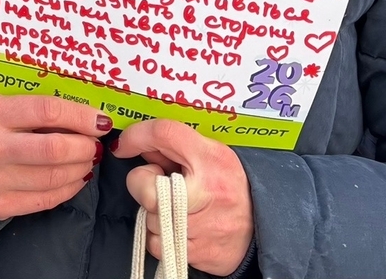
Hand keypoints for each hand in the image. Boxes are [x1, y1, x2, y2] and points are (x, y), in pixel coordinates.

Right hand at [0, 94, 109, 218]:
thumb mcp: (3, 102)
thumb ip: (39, 108)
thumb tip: (90, 119)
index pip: (47, 111)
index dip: (81, 116)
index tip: (101, 121)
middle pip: (54, 149)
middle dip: (85, 147)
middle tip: (94, 144)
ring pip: (54, 177)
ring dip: (81, 169)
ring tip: (86, 160)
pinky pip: (46, 199)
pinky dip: (69, 188)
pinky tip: (74, 177)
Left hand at [114, 119, 253, 275]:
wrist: (261, 229)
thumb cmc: (231, 187)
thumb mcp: (211, 156)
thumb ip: (174, 149)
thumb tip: (137, 143)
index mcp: (211, 158)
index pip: (165, 134)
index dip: (137, 136)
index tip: (123, 145)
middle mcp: (206, 191)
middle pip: (147, 188)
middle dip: (141, 184)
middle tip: (156, 183)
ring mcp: (200, 225)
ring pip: (149, 218)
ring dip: (154, 212)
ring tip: (178, 207)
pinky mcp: (194, 251)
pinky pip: (156, 242)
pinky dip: (160, 235)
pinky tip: (179, 227)